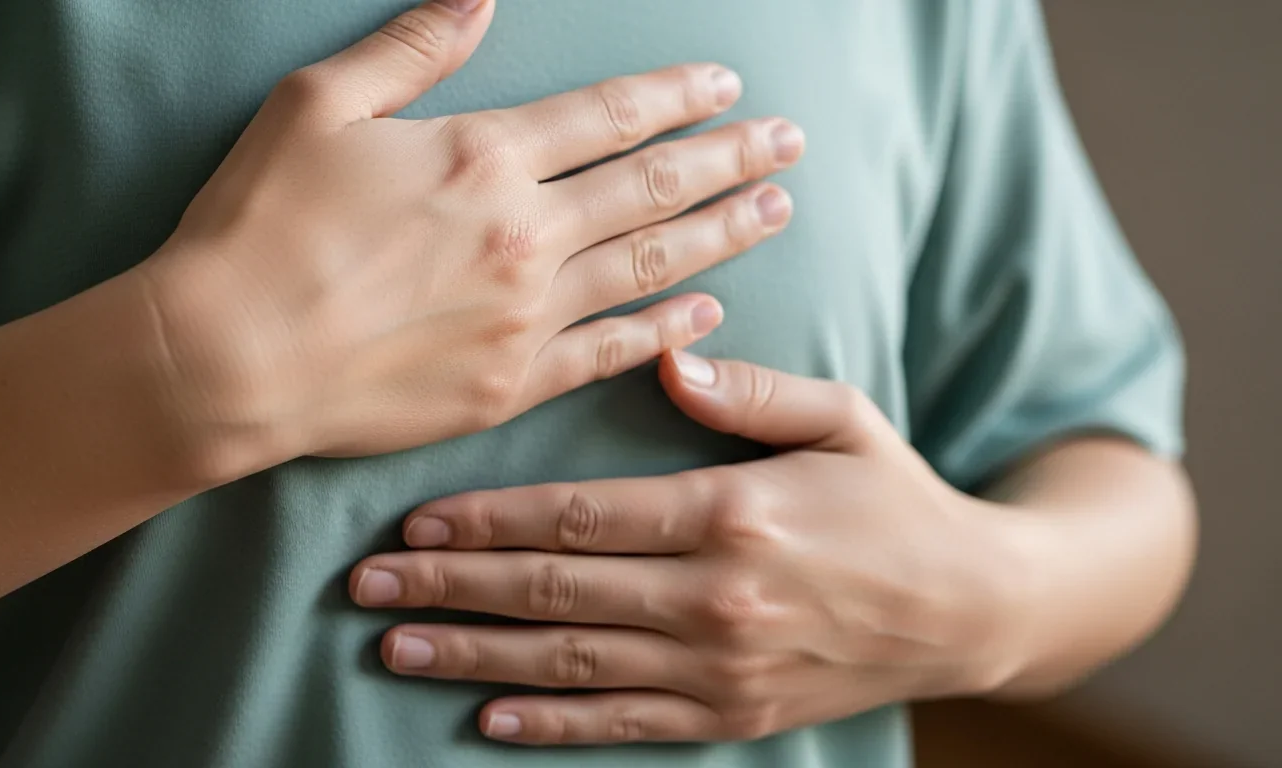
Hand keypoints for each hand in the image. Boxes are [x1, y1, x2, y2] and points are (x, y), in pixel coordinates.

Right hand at [134, 0, 804, 476]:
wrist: (227, 358)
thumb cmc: (260, 224)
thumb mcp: (320, 103)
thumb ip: (415, 47)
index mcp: (484, 156)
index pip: (610, 114)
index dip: (677, 93)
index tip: (728, 84)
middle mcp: (524, 234)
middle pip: (652, 186)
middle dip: (729, 157)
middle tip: (789, 142)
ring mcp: (526, 315)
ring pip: (651, 265)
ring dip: (722, 233)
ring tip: (777, 211)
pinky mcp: (509, 384)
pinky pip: (610, 351)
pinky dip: (666, 330)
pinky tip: (711, 311)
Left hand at [350, 351, 1030, 744]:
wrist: (971, 608)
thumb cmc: (896, 500)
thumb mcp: (842, 420)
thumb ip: (750, 390)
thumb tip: (668, 354)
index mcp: (730, 510)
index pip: (579, 515)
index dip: (488, 518)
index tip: (415, 517)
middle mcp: (714, 595)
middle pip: (554, 589)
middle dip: (452, 585)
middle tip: (367, 585)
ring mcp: (720, 665)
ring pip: (571, 662)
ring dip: (475, 655)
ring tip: (396, 646)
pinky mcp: (732, 714)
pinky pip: (625, 724)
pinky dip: (551, 725)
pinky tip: (487, 717)